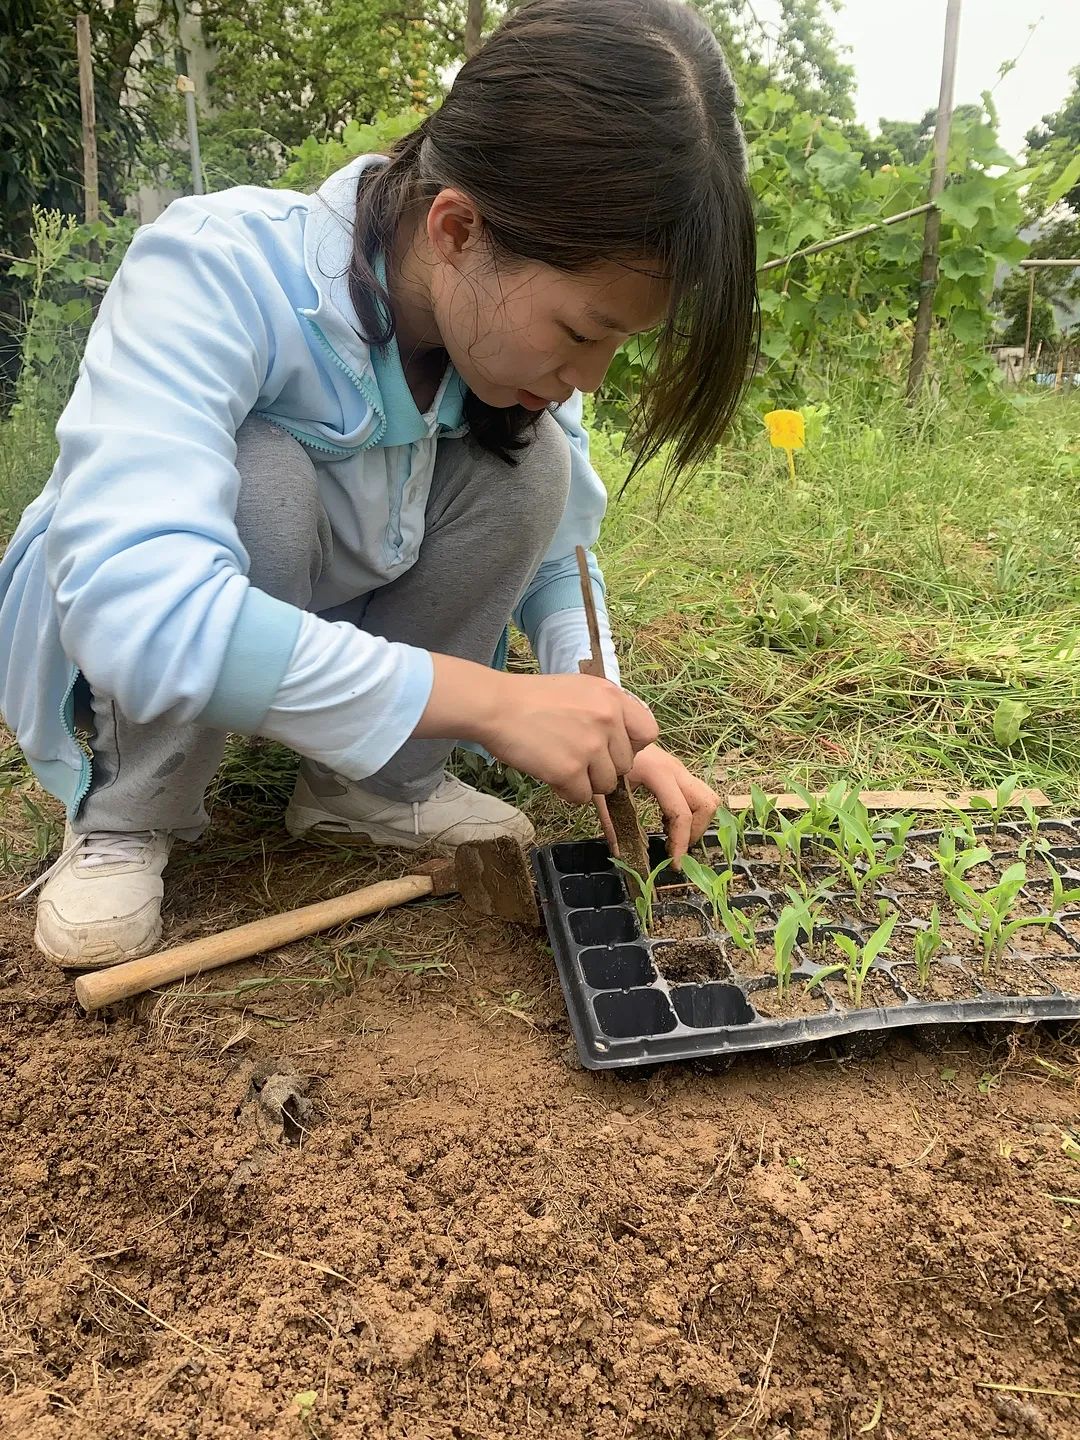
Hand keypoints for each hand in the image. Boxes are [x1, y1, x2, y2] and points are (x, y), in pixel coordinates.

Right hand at [483, 672, 658, 802]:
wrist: (496, 707)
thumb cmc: (532, 699)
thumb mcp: (579, 690)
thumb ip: (605, 711)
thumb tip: (620, 742)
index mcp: (612, 697)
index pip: (648, 733)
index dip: (631, 746)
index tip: (611, 748)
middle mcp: (607, 720)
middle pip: (625, 765)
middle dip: (603, 768)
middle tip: (576, 758)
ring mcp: (590, 746)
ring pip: (605, 785)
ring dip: (585, 782)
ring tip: (560, 765)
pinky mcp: (570, 770)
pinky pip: (582, 797)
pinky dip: (566, 792)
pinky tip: (550, 775)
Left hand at [596, 742, 718, 865]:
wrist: (609, 731)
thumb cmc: (604, 760)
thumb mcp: (603, 792)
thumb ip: (611, 822)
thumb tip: (620, 853)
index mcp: (658, 774)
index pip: (680, 813)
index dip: (680, 841)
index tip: (673, 863)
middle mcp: (676, 769)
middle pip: (706, 803)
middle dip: (696, 831)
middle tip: (676, 848)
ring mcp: (680, 769)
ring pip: (708, 797)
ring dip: (697, 821)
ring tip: (672, 834)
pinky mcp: (679, 771)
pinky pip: (698, 794)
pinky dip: (691, 812)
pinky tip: (667, 821)